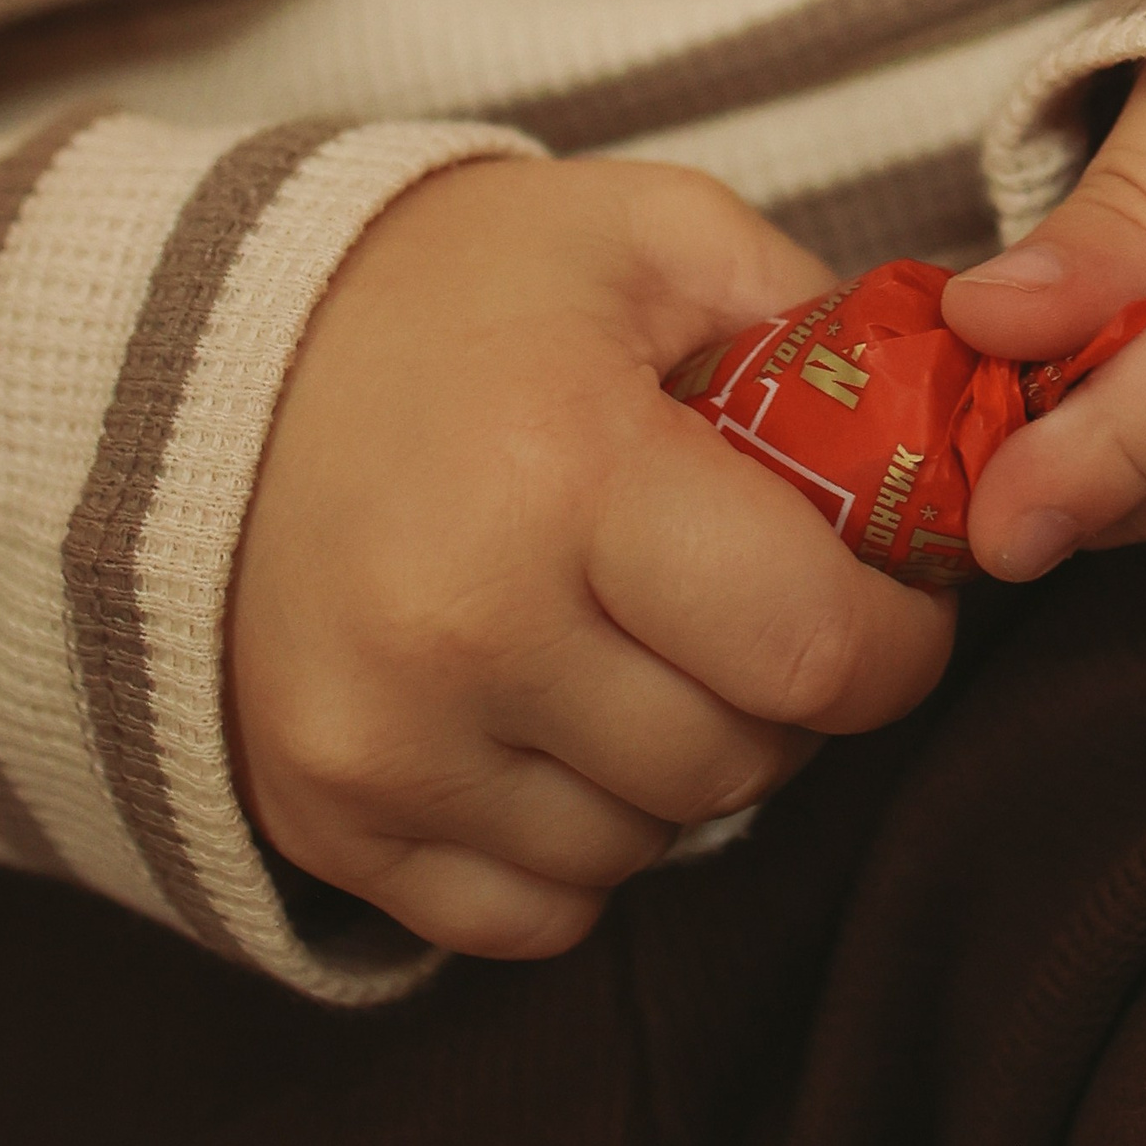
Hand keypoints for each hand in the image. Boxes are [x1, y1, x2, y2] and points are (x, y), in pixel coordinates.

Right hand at [231, 158, 954, 958]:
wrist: (195, 357)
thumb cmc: (456, 290)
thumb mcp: (652, 234)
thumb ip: (819, 325)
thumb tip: (951, 439)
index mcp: (564, 469)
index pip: (821, 652)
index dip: (900, 637)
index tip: (894, 594)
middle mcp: (463, 629)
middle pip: (745, 762)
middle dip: (794, 691)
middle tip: (758, 602)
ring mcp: (382, 742)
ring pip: (651, 843)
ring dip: (688, 762)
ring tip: (641, 640)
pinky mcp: (329, 816)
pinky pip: (537, 911)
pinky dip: (582, 837)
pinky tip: (558, 719)